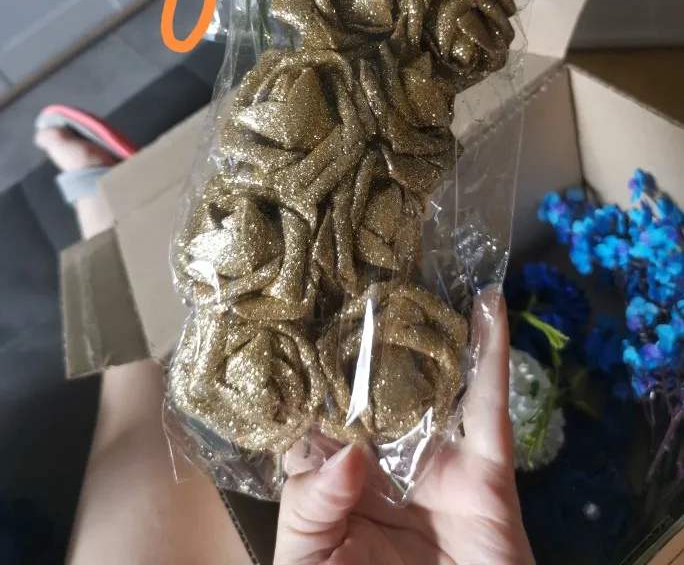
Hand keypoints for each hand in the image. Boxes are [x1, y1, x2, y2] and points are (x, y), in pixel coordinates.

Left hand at [274, 292, 533, 564]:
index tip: (293, 309)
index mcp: (334, 480)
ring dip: (432, 330)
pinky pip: (489, 408)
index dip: (305, 365)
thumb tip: (348, 456)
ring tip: (419, 269)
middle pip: (376, 385)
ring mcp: (435, 464)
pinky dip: (493, 354)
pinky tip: (489, 305)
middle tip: (357, 269)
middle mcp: (383, 462)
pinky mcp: (485, 473)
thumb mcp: (308, 563)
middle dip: (369, 334)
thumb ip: (309, 508)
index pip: (317, 411)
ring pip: (433, 384)